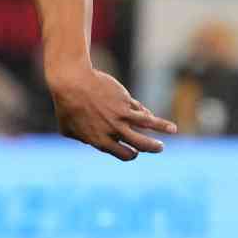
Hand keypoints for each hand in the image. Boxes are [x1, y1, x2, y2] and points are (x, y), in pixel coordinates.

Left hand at [47, 65, 176, 160]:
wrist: (71, 83)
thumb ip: (80, 137)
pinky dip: (149, 113)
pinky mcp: (125, 100)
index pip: (124, 154)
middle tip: (159, 147)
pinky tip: (153, 114)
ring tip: (173, 130)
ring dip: (163, 128)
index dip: (130, 154)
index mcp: (101, 141)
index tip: (134, 152)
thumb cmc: (65, 105)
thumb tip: (87, 141)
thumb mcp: (67, 128)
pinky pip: (141, 109)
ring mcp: (122, 115)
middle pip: (141, 144)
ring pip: (148, 125)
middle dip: (153, 147)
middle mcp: (114, 130)